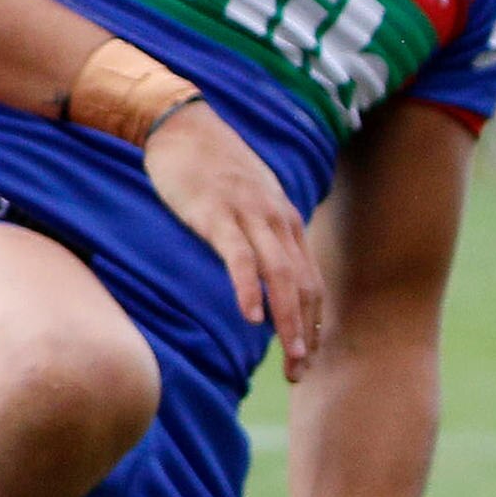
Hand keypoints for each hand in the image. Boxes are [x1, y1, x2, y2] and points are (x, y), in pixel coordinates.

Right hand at [139, 100, 327, 378]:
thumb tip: (264, 274)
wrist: (182, 123)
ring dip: (288, 321)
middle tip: (300, 373)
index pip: (310, 281)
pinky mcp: (217, 213)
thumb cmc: (210, 165)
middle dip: (305, 333)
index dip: (313, 322)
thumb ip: (261, 233)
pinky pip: (238, 256)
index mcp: (285, 221)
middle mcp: (276, 220)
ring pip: (279, 276)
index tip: (307, 356)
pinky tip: (249, 316)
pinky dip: (247, 288)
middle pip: (302, 285)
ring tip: (290, 357)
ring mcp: (248, 216)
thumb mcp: (248, 199)